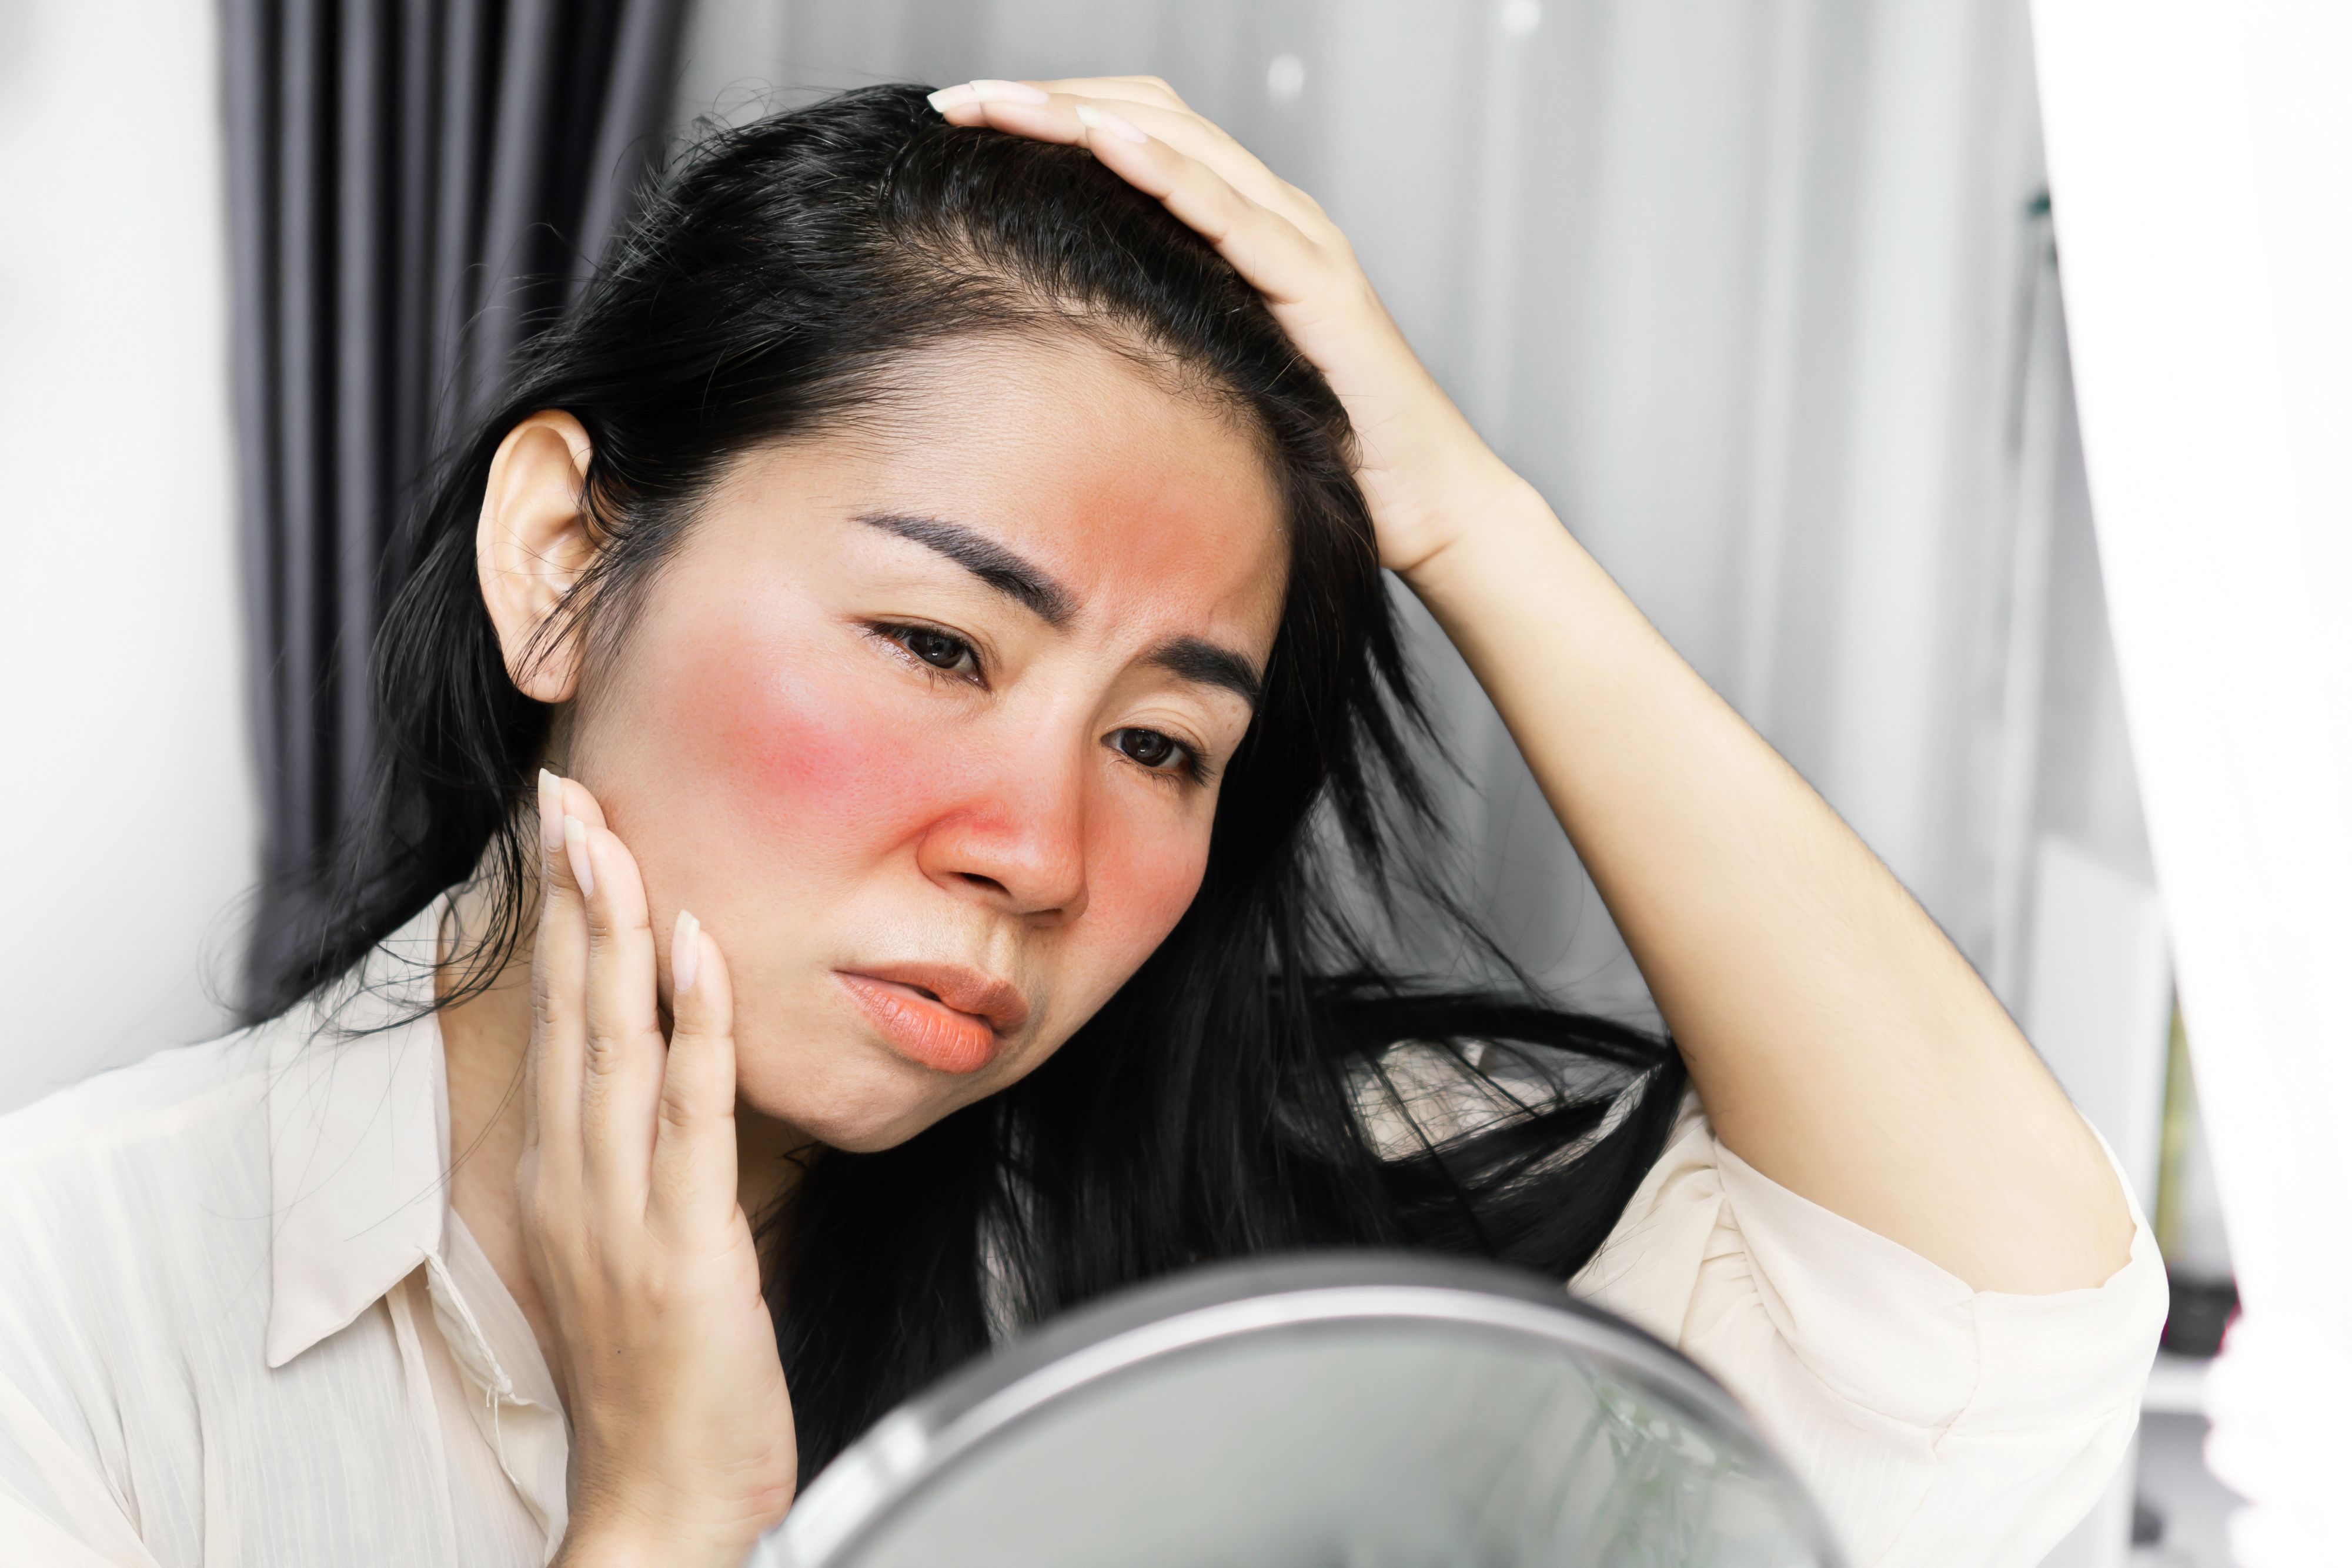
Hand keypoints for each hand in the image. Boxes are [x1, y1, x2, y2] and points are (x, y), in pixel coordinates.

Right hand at [525, 770, 795, 1566]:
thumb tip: (663, 1091)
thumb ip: (637, 1165)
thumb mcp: (631, 1251)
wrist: (657, 1502)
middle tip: (569, 793)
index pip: (558, 1022)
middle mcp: (574, 1182)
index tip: (563, 836)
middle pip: (570, 1010)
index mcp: (561, 1180)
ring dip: (615, 930)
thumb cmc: (657, 1382)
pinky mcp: (685, 1243)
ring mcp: (621, 1211)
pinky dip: (695, 1022)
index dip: (558, 924)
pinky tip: (696, 946)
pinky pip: (691, 1111)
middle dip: (571, 895)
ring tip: (611, 834)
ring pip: (615, 1041)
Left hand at [929, 75, 1518, 576]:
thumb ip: (1156, 341)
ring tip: (1002, 105)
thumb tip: (1055, 346)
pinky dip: (1166, 171)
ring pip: (1181, 143)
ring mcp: (1300, 242)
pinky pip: (1232, 212)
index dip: (1052, 119)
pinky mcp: (1318, 285)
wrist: (1428, 506)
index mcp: (1242, 232)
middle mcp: (1273, 216)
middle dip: (1046, 101)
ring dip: (1083, 116)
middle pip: (1148, 117)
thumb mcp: (1212, 383)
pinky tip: (1105, 143)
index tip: (962, 127)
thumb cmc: (1324, 458)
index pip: (1137, 137)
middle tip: (955, 103)